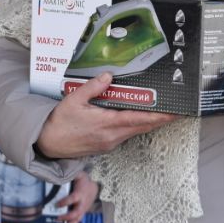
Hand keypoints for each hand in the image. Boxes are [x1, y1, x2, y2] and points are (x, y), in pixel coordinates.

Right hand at [36, 73, 175, 158]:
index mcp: (106, 124)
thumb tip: (109, 77)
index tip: (172, 113)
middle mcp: (112, 136)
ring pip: (135, 131)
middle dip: (160, 119)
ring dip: (148, 122)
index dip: (158, 116)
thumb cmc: (59, 123)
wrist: (48, 144)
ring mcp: (110, 143)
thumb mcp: (74, 99)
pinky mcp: (106, 146)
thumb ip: (93, 87)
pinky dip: (135, 126)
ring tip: (161, 112)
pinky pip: (126, 135)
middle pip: (142, 127)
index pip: (138, 119)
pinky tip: (138, 119)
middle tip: (176, 111)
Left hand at [55, 172, 99, 222]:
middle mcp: (82, 203)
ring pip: (77, 220)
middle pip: (76, 213)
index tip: (57, 204)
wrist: (95, 187)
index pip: (73, 199)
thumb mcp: (79, 175)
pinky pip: (77, 221)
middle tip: (57, 218)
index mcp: (81, 193)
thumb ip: (72, 175)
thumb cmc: (84, 181)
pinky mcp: (82, 213)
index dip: (65, 202)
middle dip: (67, 217)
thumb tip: (61, 175)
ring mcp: (83, 209)